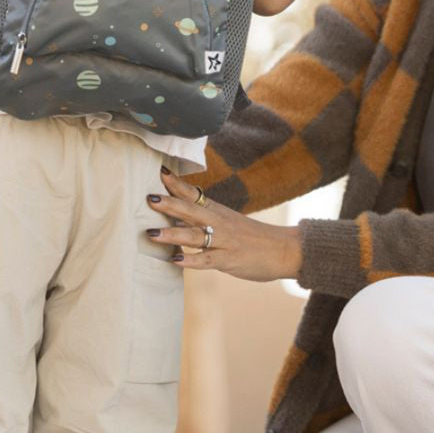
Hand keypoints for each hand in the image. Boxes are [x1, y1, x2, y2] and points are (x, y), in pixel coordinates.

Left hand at [145, 168, 301, 281]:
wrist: (284, 249)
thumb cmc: (251, 236)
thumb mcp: (227, 221)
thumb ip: (202, 218)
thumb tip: (175, 216)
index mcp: (217, 211)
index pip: (194, 194)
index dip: (177, 184)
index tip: (160, 172)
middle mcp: (219, 223)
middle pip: (191, 211)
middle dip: (170, 205)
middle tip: (149, 198)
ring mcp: (224, 242)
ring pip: (196, 236)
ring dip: (173, 234)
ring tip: (152, 234)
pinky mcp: (228, 260)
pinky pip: (207, 260)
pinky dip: (191, 261)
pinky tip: (176, 260)